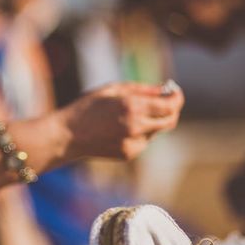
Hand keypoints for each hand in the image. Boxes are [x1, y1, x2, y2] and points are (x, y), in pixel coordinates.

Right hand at [60, 82, 183, 159]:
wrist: (67, 135)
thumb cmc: (87, 107)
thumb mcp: (112, 90)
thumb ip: (141, 89)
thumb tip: (165, 90)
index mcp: (132, 106)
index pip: (170, 105)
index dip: (177, 98)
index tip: (175, 92)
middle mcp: (136, 126)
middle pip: (170, 121)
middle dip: (171, 110)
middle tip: (165, 102)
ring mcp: (134, 143)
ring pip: (156, 131)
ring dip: (153, 121)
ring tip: (132, 114)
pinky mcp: (129, 154)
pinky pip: (144, 141)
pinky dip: (140, 132)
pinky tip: (120, 128)